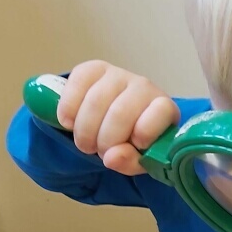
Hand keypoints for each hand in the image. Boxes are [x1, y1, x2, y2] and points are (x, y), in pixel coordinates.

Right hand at [56, 61, 178, 174]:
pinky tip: (69, 123)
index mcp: (163, 109)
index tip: (136, 144)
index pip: (161, 111)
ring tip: (86, 144)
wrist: (113, 121)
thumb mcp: (137, 160)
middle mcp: (143, 86)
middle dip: (104, 141)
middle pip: (119, 113)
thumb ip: (130, 162)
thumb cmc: (132, 142)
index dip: (146, 130)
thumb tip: (111, 157)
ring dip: (84, 131)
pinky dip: (68, 110)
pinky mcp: (93, 69)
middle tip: (100, 152)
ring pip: (94, 102)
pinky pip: (76, 85)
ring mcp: (118, 74)